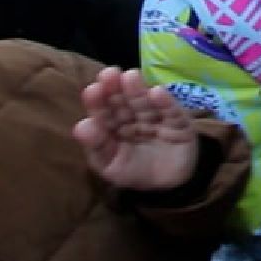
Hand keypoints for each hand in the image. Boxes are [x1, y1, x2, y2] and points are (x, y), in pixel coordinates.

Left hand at [73, 67, 199, 191]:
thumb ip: (97, 147)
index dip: (97, 101)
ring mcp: (156, 117)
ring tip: (130, 76)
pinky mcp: (179, 122)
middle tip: (109, 74)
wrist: (168, 185)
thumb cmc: (134, 171)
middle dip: (116, 88)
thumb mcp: (111, 165)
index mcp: (113, 125)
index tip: (92, 90)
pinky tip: (157, 93)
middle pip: (124, 101)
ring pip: (145, 102)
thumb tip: (81, 125)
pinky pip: (172, 111)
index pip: (103, 111)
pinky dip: (165, 102)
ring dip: (138, 90)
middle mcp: (134, 116)